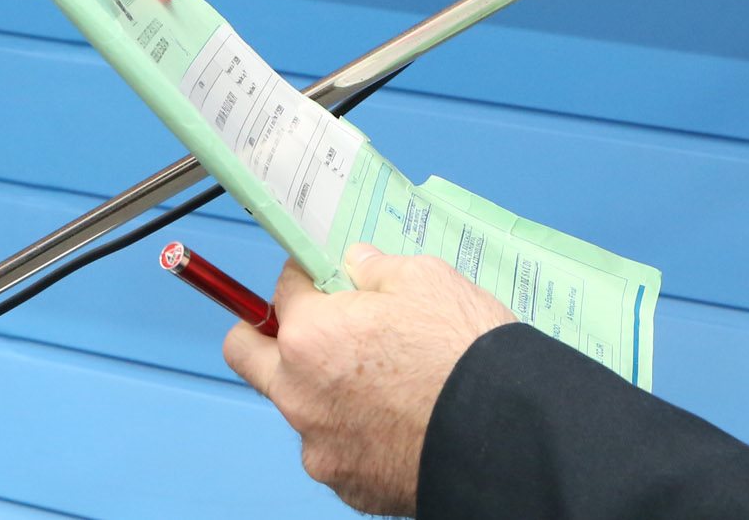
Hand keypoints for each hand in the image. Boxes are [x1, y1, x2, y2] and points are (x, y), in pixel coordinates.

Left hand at [223, 244, 515, 515]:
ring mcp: (319, 445)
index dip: (306, 278)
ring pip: (297, 405)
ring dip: (320, 387)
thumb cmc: (462, 353)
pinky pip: (334, 446)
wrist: (501, 432)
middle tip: (309, 325)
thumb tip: (357, 264)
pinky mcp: (346, 483)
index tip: (321, 279)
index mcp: (310, 335)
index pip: (282, 292)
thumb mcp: (426, 278)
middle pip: (246, 353)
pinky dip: (354, 430)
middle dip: (267, 332)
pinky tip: (397, 418)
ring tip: (380, 380)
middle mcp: (299, 393)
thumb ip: (376, 268)